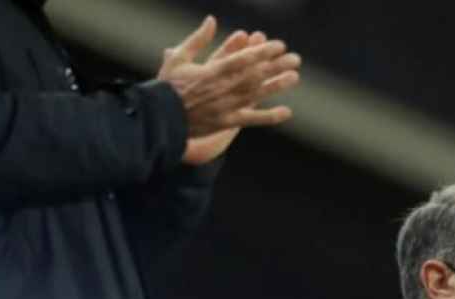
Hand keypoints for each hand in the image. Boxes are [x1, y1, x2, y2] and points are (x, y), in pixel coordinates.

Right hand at [158, 16, 301, 164]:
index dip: (262, 52)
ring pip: (256, 94)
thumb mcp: (178, 57)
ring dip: (276, 86)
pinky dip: (269, 116)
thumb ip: (198, 39)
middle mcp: (221, 89)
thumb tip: (211, 20)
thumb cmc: (167, 86)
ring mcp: (225, 106)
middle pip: (254, 75)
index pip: (242, 59)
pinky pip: (251, 119)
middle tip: (295, 58)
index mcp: (211, 71)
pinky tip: (287, 112)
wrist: (159, 118)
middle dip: (275, 66)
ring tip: (294, 77)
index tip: (278, 45)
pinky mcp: (226, 122)